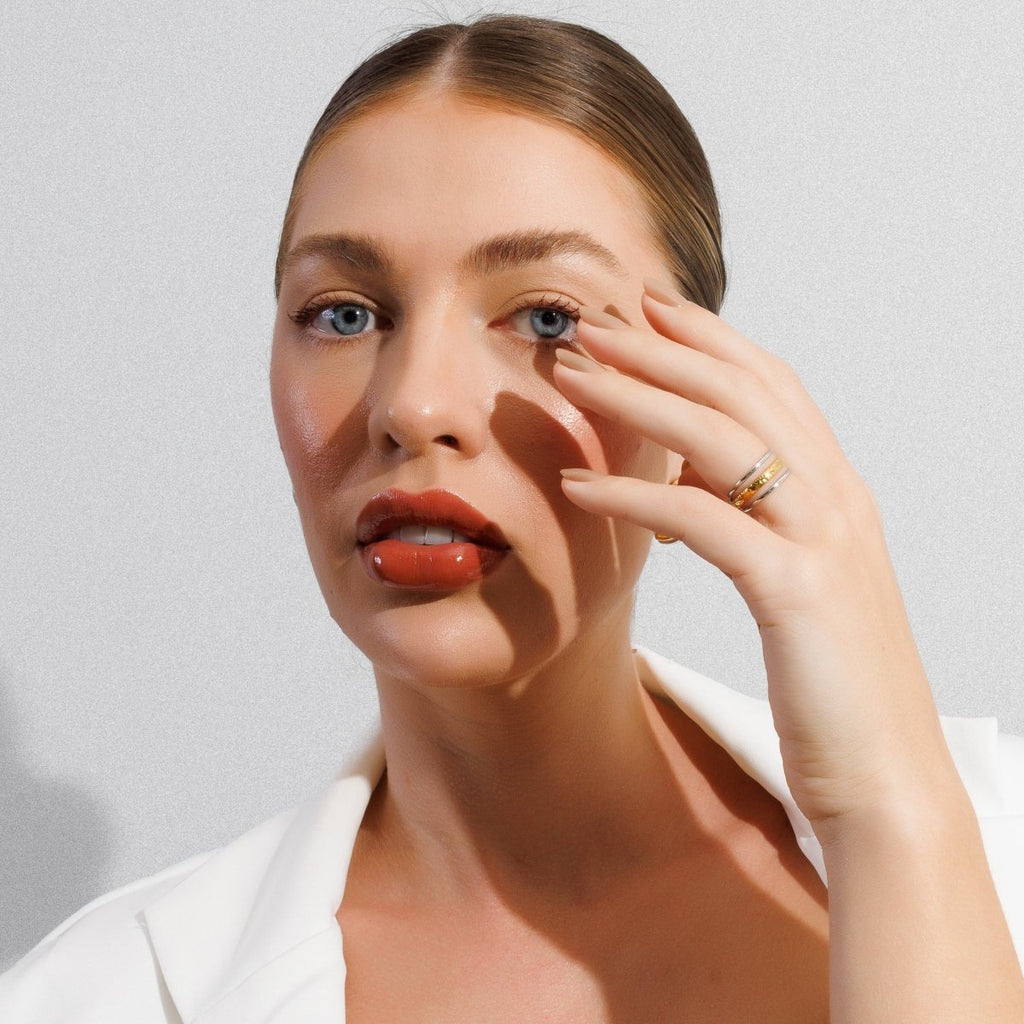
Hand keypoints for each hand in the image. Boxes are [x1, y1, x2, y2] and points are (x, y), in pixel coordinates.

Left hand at [554, 283, 958, 830]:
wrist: (888, 782)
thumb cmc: (831, 687)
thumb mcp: (793, 584)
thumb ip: (753, 521)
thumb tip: (691, 480)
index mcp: (837, 491)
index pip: (768, 385)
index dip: (706, 339)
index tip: (646, 308)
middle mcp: (837, 498)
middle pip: (739, 392)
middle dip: (658, 348)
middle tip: (590, 320)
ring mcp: (823, 539)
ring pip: (720, 436)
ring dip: (637, 396)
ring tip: (571, 373)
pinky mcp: (797, 590)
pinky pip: (701, 520)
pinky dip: (634, 497)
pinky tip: (579, 486)